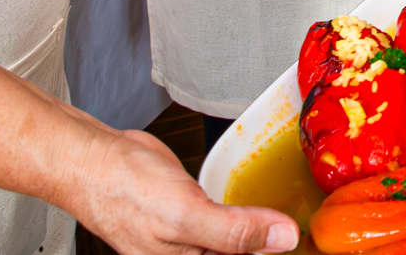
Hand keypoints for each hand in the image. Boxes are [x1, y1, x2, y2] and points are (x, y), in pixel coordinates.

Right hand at [60, 125, 297, 253]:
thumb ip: (235, 231)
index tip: (310, 248)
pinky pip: (232, 223)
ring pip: (242, 244)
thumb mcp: (186, 214)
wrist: (95, 158)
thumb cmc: (124, 190)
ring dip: (267, 233)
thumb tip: (282, 239)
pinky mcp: (197, 217)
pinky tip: (271, 211)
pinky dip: (252, 217)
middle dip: (273, 244)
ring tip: (297, 222)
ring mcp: (195, 241)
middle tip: (309, 234)